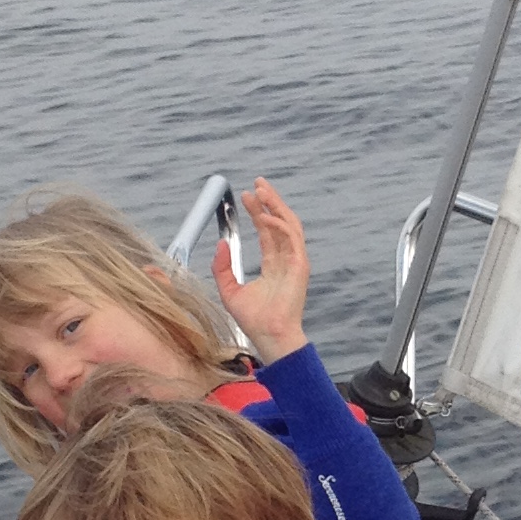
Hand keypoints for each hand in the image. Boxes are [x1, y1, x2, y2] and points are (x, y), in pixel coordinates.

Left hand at [213, 176, 309, 363]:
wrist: (269, 336)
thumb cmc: (253, 320)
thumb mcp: (229, 289)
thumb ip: (222, 267)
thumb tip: (219, 244)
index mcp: (274, 264)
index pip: (267, 231)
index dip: (258, 212)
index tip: (246, 196)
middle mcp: (286, 259)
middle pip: (280, 222)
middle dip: (269, 201)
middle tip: (257, 183)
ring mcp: (295, 261)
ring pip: (288, 224)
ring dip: (276, 205)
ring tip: (262, 191)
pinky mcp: (300, 265)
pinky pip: (290, 238)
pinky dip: (278, 224)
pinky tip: (263, 216)